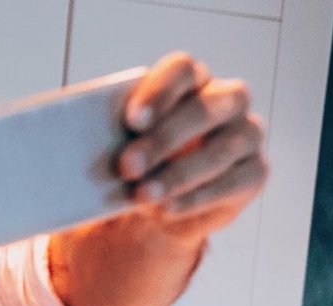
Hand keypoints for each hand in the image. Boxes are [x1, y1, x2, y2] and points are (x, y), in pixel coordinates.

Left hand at [118, 53, 267, 237]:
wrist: (156, 208)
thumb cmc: (135, 166)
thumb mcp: (116, 151)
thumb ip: (107, 140)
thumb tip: (78, 147)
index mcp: (190, 82)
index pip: (183, 70)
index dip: (159, 92)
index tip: (132, 121)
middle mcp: (226, 100)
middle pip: (202, 110)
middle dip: (162, 140)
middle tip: (126, 166)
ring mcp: (246, 134)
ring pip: (220, 150)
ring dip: (177, 175)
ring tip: (142, 196)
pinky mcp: (254, 171)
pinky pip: (232, 183)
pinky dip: (195, 198)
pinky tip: (165, 210)